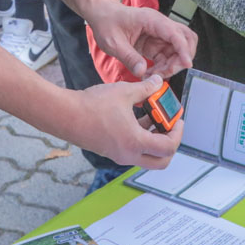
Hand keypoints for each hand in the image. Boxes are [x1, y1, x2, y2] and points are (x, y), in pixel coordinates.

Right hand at [72, 77, 186, 167]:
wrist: (66, 115)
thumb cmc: (92, 106)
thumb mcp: (124, 92)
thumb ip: (145, 89)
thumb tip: (158, 82)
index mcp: (135, 142)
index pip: (168, 147)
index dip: (178, 133)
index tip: (177, 120)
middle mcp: (129, 155)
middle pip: (161, 162)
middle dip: (170, 145)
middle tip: (170, 127)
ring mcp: (119, 155)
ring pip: (147, 157)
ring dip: (155, 140)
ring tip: (152, 117)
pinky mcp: (111, 151)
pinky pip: (134, 151)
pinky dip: (141, 139)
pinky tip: (136, 118)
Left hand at [86, 1, 196, 79]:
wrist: (102, 15)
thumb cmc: (107, 22)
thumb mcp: (114, 42)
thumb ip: (129, 57)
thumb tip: (143, 72)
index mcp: (152, 20)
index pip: (176, 34)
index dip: (184, 49)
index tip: (187, 64)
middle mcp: (160, 25)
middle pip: (185, 39)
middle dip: (181, 58)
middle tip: (166, 72)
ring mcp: (159, 34)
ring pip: (177, 50)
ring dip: (171, 65)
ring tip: (153, 75)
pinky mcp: (155, 43)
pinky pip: (167, 56)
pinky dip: (163, 67)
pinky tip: (150, 73)